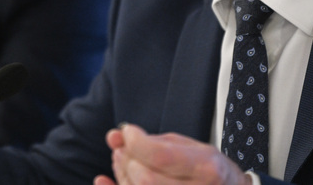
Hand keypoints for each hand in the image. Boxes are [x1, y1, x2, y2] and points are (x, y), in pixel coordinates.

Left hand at [94, 124, 251, 184]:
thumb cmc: (208, 171)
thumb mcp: (189, 147)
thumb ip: (152, 141)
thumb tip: (115, 136)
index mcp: (207, 169)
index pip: (161, 156)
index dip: (136, 141)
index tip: (128, 132)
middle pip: (145, 178)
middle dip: (127, 160)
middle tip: (123, 149)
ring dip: (121, 174)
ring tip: (122, 162)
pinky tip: (104, 181)